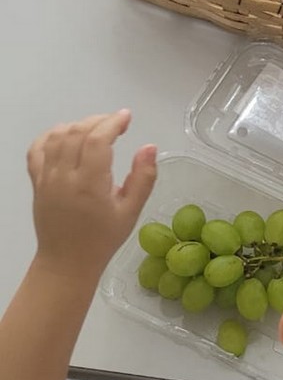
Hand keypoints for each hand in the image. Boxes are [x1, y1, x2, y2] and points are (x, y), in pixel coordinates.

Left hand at [27, 111, 156, 279]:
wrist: (67, 261)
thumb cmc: (102, 238)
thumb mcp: (131, 212)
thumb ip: (143, 178)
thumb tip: (150, 147)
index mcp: (89, 185)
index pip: (97, 140)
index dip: (112, 123)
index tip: (127, 118)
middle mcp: (64, 178)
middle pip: (76, 133)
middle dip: (98, 120)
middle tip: (116, 123)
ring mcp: (46, 179)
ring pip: (57, 137)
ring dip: (77, 125)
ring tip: (96, 128)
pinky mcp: (36, 182)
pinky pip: (37, 150)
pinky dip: (51, 135)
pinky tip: (66, 134)